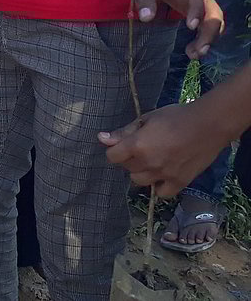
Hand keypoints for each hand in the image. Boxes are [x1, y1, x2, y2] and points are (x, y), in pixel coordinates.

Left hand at [99, 103, 231, 196]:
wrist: (208, 125)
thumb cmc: (176, 116)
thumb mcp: (147, 118)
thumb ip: (124, 131)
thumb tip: (102, 138)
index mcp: (137, 145)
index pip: (112, 156)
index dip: (114, 150)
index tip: (121, 145)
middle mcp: (148, 163)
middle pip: (126, 168)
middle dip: (128, 159)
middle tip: (140, 148)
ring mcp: (164, 175)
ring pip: (139, 181)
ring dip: (141, 172)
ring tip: (151, 161)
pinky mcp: (180, 183)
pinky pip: (161, 193)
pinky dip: (159, 186)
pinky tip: (162, 175)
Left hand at [133, 0, 223, 58]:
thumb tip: (146, 18)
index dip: (197, 11)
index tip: (191, 26)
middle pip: (214, 13)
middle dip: (210, 33)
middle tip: (197, 50)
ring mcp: (201, 4)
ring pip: (215, 21)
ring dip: (209, 38)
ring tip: (194, 54)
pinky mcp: (198, 12)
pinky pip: (209, 25)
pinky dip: (206, 38)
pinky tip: (194, 50)